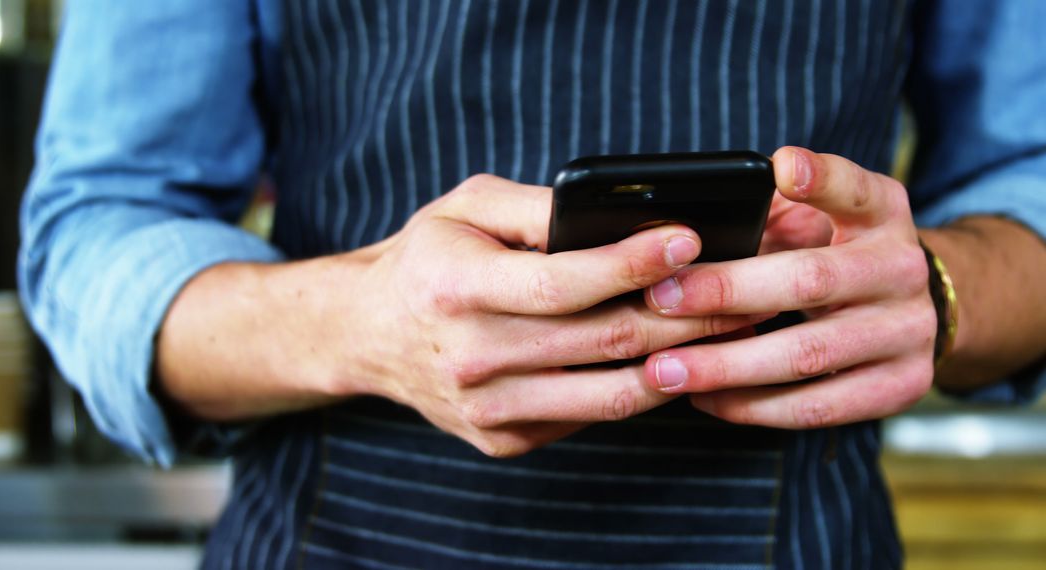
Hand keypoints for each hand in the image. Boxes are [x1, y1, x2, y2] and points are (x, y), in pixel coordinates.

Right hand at [337, 175, 768, 455]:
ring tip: (735, 330)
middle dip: (687, 313)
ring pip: (609, 393)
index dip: (630, 263)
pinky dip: (641, 389)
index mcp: (456, 287)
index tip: (690, 237)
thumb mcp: (466, 208)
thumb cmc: (429, 258)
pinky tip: (676, 359)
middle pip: (601, 340)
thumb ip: (535, 207)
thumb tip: (617, 212)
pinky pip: (591, 417)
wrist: (370, 334)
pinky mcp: (503, 440)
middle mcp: (469, 356)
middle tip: (748, 286)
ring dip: (682, 360)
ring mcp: (487, 409)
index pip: (560, 282)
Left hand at [641, 147, 935, 428]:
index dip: (820, 178)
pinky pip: (818, 406)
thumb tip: (680, 233)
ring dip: (727, 366)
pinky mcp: (901, 386)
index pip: (854, 188)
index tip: (781, 167)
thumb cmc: (834, 255)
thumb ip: (768, 213)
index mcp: (881, 212)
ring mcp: (909, 331)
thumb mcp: (816, 217)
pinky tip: (705, 397)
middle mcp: (903, 267)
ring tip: (666, 369)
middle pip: (812, 280)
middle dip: (726, 291)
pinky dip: (753, 406)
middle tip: (660, 300)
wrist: (909, 311)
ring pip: (808, 354)